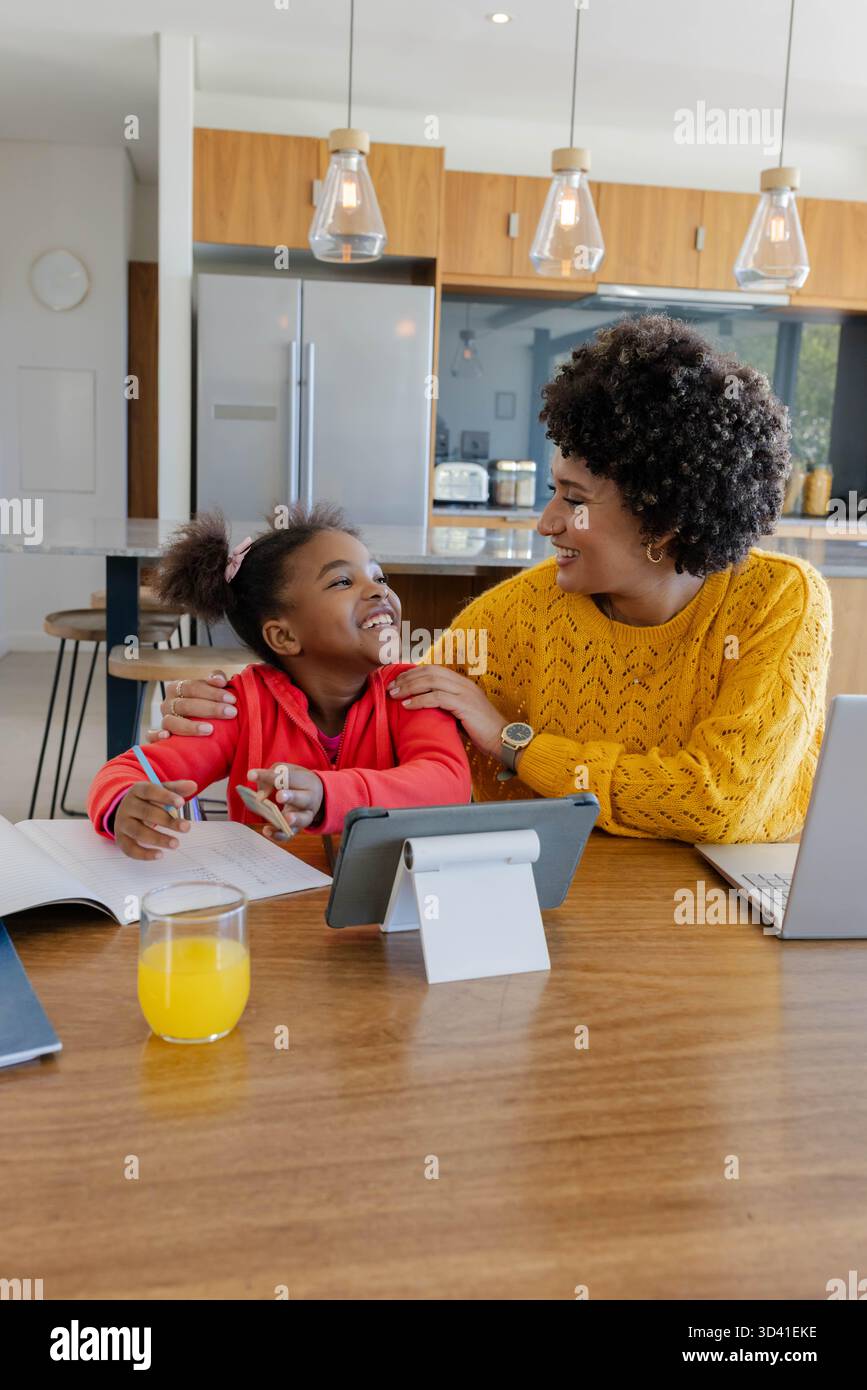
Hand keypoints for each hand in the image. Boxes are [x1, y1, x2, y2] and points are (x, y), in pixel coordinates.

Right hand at [114, 780, 197, 859]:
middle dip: (167, 821)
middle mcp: (127, 806)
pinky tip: (160, 855)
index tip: (182, 803)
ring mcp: (122, 823)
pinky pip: (130, 849)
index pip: (150, 791)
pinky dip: (144, 854)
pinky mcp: (121, 839)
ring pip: (138, 832)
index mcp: (137, 790)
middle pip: (146, 813)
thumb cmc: (149, 800)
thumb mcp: (161, 791)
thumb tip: (193, 786)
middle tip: (186, 827)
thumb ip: (176, 789)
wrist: (126, 810)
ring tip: (175, 843)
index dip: (166, 797)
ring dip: (158, 839)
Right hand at [144, 670, 236, 740]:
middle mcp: (168, 703)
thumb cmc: (209, 705)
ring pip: (171, 721)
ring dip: (190, 726)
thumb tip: (220, 680)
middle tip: (231, 712)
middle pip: (185, 704)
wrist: (204, 728)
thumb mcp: (213, 690)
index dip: (212, 692)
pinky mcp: (158, 738)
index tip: (232, 699)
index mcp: (178, 688)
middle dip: (210, 708)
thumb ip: (216, 680)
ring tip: (210, 729)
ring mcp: (164, 720)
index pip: (192, 687)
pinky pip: (151, 736)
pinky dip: (157, 735)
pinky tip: (167, 737)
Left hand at [246, 764, 324, 835]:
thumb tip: (260, 796)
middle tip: (279, 796)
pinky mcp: (298, 828)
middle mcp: (309, 798)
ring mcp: (305, 815)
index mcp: (306, 781)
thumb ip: (270, 779)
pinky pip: (290, 834)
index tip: (251, 776)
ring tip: (285, 820)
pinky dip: (279, 834)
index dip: (269, 776)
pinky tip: (267, 831)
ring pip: (303, 819)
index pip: (288, 776)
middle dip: (292, 797)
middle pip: (303, 798)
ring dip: (294, 819)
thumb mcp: (284, 773)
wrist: (316, 795)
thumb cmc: (295, 781)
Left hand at [387, 667, 505, 759]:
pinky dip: (419, 700)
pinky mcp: (464, 705)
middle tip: (390, 687)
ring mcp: (464, 693)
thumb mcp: (461, 714)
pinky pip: (437, 697)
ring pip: (431, 681)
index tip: (397, 681)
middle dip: (407, 678)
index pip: (433, 669)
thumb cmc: (481, 731)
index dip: (413, 673)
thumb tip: (424, 709)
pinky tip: (407, 705)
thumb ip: (446, 707)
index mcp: (462, 683)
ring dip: (409, 687)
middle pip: (429, 672)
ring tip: (395, 695)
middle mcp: (463, 684)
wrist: (502, 739)